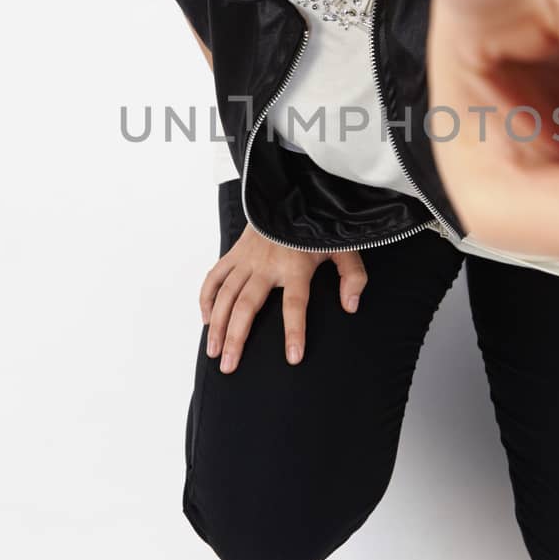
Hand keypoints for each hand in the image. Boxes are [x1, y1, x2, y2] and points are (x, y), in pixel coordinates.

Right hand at [199, 223, 367, 373]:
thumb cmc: (319, 225)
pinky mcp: (235, 253)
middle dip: (236, 338)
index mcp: (296, 266)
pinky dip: (206, 298)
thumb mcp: (344, 247)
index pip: (295, 304)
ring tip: (213, 352)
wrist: (293, 193)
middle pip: (246, 305)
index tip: (292, 357)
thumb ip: (352, 277)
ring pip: (225, 295)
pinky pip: (214, 277)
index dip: (294, 331)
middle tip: (229, 366)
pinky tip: (206, 320)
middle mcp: (267, 265)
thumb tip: (350, 306)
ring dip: (217, 325)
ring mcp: (247, 259)